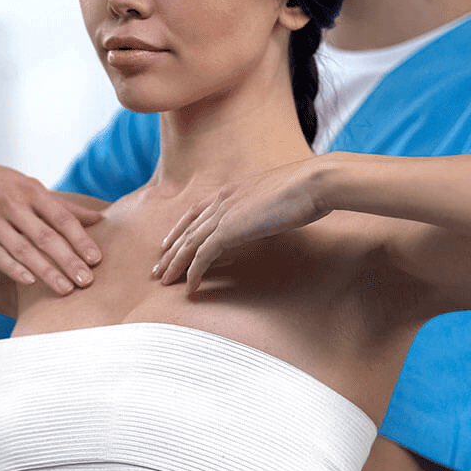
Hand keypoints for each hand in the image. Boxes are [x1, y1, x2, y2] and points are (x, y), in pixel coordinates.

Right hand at [0, 145, 104, 295]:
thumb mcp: (25, 185)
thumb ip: (61, 205)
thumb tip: (100, 218)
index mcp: (29, 189)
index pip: (61, 217)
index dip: (80, 239)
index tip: (97, 260)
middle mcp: (10, 201)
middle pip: (45, 235)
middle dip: (68, 260)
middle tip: (87, 282)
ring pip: (21, 247)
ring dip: (45, 270)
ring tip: (65, 289)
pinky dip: (12, 267)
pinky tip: (29, 281)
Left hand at [153, 157, 328, 294]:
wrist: (313, 183)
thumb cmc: (306, 190)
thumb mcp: (277, 199)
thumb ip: (263, 210)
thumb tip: (266, 221)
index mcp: (231, 191)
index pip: (195, 212)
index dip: (179, 230)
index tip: (168, 245)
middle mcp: (221, 200)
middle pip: (186, 230)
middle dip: (169, 252)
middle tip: (157, 271)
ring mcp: (223, 214)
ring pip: (188, 244)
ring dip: (174, 265)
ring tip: (164, 283)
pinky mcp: (229, 230)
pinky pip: (202, 256)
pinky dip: (193, 272)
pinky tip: (190, 287)